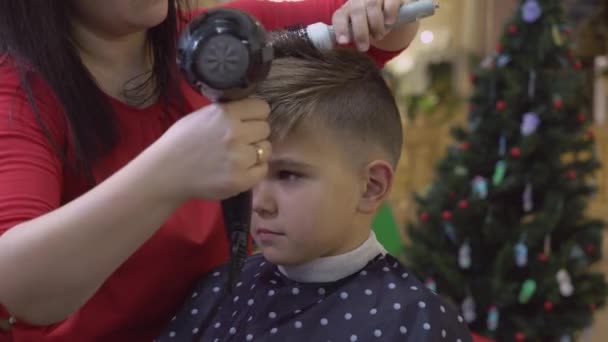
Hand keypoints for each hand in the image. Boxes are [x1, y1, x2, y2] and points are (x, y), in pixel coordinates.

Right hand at [153, 98, 271, 201]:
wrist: (166, 173)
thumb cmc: (180, 142)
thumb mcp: (201, 115)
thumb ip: (227, 112)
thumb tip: (250, 112)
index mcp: (226, 114)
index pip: (262, 108)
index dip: (255, 115)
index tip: (248, 121)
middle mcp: (236, 134)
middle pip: (265, 129)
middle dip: (255, 133)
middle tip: (241, 141)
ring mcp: (240, 158)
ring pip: (266, 149)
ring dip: (256, 152)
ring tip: (239, 156)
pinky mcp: (241, 180)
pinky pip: (262, 169)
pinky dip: (254, 169)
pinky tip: (239, 169)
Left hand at [332, 0, 402, 50]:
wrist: (389, 8)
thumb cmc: (370, 23)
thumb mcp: (359, 30)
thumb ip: (351, 36)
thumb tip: (342, 48)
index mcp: (348, 9)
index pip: (340, 16)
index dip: (340, 29)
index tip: (343, 42)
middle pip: (356, 12)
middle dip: (360, 33)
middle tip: (364, 48)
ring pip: (372, 6)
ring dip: (376, 26)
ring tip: (379, 35)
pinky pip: (390, 2)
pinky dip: (389, 14)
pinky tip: (389, 22)